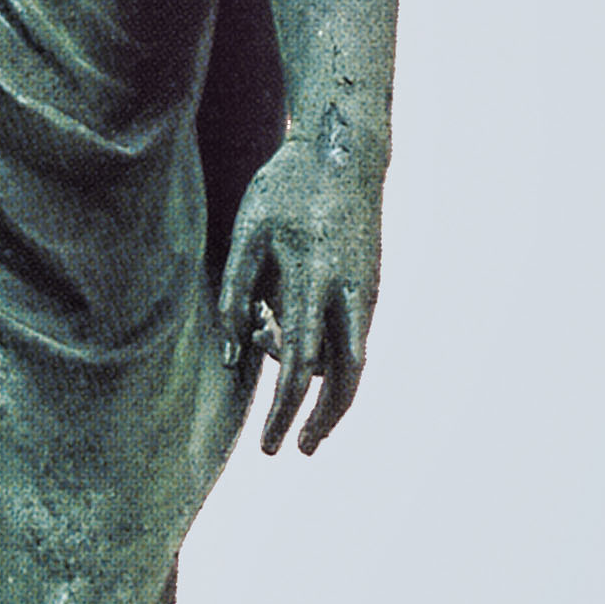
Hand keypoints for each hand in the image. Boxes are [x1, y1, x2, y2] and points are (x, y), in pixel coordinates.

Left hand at [217, 126, 385, 457]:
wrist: (345, 153)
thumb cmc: (286, 189)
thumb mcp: (247, 233)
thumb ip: (235, 294)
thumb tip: (232, 355)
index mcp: (313, 278)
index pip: (298, 362)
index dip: (283, 409)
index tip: (270, 445)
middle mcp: (349, 293)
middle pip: (344, 378)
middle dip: (322, 421)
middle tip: (297, 450)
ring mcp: (367, 291)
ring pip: (354, 362)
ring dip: (323, 388)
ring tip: (288, 392)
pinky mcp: (371, 286)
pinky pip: (354, 338)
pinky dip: (330, 358)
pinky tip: (300, 354)